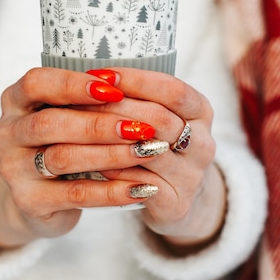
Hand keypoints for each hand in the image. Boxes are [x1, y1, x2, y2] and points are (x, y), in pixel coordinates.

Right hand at [0, 68, 168, 250]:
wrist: (38, 198)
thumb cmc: (60, 142)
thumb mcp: (65, 114)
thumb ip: (86, 100)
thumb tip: (132, 86)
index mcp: (14, 100)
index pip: (36, 83)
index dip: (74, 84)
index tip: (115, 89)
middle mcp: (6, 133)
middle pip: (49, 123)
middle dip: (99, 124)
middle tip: (141, 126)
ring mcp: (13, 170)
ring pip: (62, 158)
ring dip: (111, 154)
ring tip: (147, 151)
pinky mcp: (28, 202)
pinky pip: (74, 195)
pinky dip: (112, 191)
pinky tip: (140, 187)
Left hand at [79, 68, 226, 253]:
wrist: (178, 197)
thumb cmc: (159, 144)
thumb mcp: (160, 114)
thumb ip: (137, 96)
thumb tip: (93, 76)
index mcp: (201, 111)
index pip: (173, 90)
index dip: (136, 80)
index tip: (100, 75)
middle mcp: (203, 143)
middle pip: (158, 118)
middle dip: (114, 107)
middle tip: (77, 101)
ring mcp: (191, 176)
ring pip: (145, 152)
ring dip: (107, 140)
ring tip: (76, 129)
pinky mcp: (176, 204)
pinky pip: (138, 184)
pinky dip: (112, 172)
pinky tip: (90, 163)